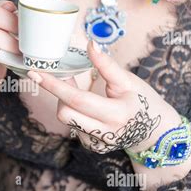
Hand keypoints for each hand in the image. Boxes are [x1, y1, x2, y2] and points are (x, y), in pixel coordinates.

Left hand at [27, 40, 181, 154]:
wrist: (155, 134)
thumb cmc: (144, 103)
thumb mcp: (129, 81)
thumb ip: (107, 65)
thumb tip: (90, 44)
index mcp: (115, 114)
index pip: (77, 99)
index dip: (54, 85)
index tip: (35, 73)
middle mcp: (103, 132)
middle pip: (64, 113)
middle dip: (59, 93)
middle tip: (65, 77)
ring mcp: (96, 142)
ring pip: (67, 119)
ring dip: (67, 102)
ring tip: (80, 90)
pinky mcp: (92, 146)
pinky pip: (74, 126)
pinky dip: (76, 112)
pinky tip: (88, 107)